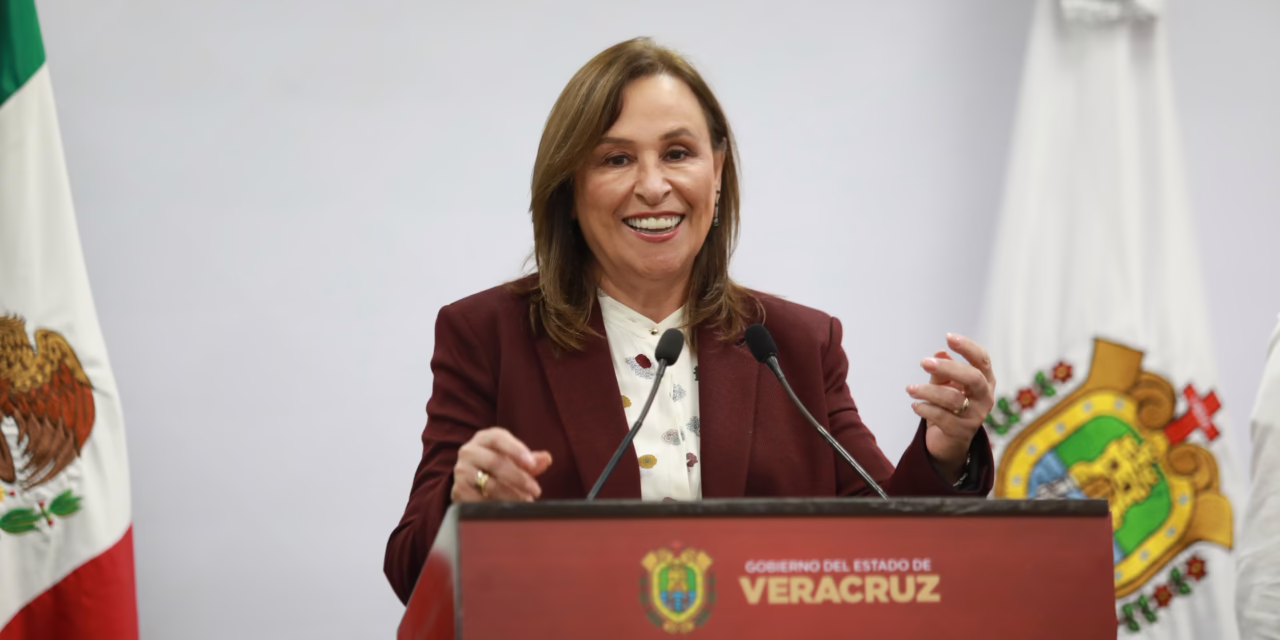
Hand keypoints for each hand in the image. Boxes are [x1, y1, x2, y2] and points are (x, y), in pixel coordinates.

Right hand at [450, 427, 552, 502]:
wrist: (469, 480)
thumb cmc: (497, 465)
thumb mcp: (513, 459)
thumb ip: (530, 460)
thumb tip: (546, 458)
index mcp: (484, 438)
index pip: (499, 438)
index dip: (516, 449)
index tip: (532, 464)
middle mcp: (469, 451)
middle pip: (495, 462)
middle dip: (519, 478)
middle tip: (536, 490)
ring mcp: (461, 472)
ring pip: (489, 484)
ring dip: (512, 495)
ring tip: (527, 501)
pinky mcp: (458, 491)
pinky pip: (481, 500)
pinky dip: (498, 505)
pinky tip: (510, 509)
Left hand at [906, 334, 995, 479]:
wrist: (949, 441)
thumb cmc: (948, 405)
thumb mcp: (944, 384)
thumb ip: (942, 370)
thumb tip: (940, 353)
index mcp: (985, 381)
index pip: (982, 360)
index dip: (968, 348)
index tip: (949, 337)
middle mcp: (985, 398)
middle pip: (973, 378)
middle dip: (948, 368)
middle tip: (923, 362)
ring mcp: (976, 416)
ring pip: (953, 399)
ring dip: (928, 391)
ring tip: (910, 388)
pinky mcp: (962, 432)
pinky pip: (942, 417)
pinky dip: (925, 409)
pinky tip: (915, 405)